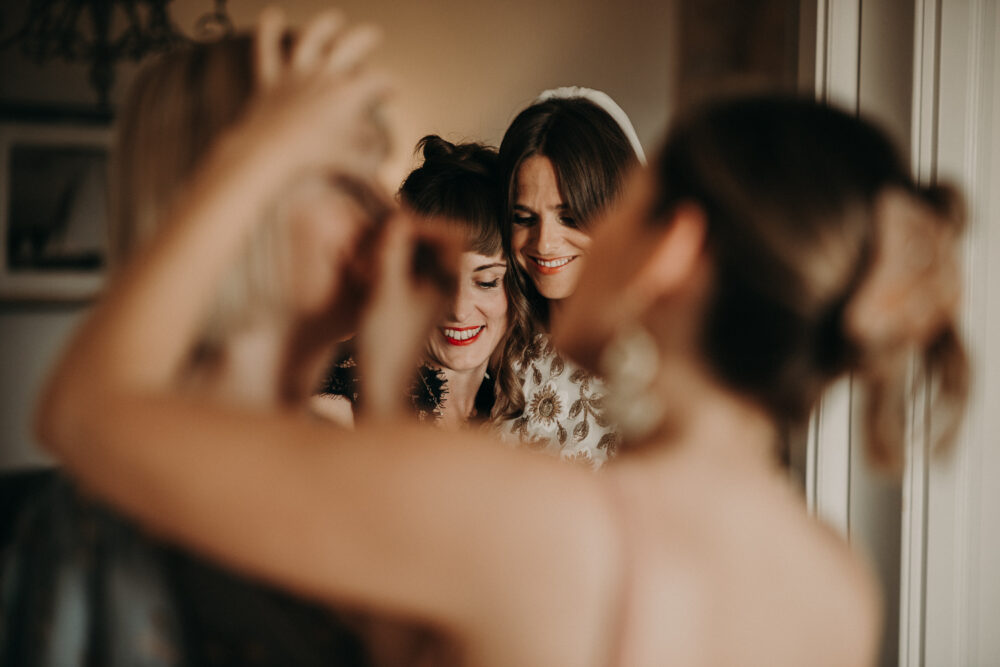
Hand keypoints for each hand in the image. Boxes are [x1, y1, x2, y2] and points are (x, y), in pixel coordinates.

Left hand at [230, 8, 391, 182]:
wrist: (271, 155)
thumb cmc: (312, 160)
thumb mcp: (350, 161)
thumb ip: (368, 157)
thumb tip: (379, 156)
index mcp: (347, 94)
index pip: (377, 80)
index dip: (389, 84)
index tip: (392, 91)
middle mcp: (324, 76)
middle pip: (351, 45)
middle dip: (366, 38)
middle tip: (375, 34)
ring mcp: (296, 74)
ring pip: (312, 38)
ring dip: (325, 25)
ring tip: (334, 18)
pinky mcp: (270, 79)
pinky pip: (266, 48)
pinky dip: (268, 30)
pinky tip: (272, 15)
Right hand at [354, 215, 460, 419]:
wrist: (379, 389)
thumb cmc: (386, 345)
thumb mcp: (386, 291)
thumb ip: (393, 250)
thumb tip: (399, 215)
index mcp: (449, 281)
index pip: (454, 231)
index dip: (424, 222)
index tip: (395, 228)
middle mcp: (442, 284)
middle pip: (430, 238)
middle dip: (401, 234)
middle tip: (373, 244)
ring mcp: (424, 294)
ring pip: (411, 253)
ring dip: (387, 249)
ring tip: (362, 261)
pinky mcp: (406, 303)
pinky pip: (398, 270)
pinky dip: (380, 266)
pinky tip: (359, 275)